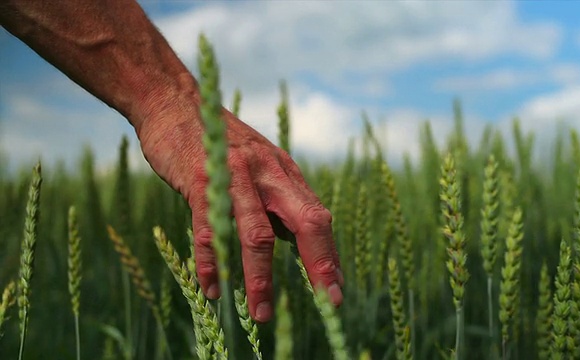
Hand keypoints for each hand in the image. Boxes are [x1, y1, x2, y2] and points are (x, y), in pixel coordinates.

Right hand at [136, 87, 343, 322]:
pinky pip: (209, 229)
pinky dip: (211, 263)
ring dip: (261, 277)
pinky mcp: (200, 180)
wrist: (176, 103)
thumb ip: (279, 198)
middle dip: (319, 263)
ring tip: (260, 312)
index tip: (336, 288)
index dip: (329, 254)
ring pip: (256, 233)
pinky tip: (212, 289)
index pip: (318, 217)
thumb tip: (299, 240)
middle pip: (304, 222)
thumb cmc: (219, 142)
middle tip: (328, 302)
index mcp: (285, 172)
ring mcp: (235, 176)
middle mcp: (267, 173)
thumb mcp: (260, 164)